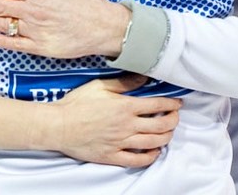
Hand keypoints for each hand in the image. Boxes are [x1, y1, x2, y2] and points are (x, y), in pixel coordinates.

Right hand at [44, 74, 181, 166]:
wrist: (59, 125)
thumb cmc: (77, 103)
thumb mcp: (100, 86)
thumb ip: (125, 82)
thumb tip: (144, 77)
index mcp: (125, 106)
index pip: (157, 105)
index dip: (172, 103)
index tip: (177, 102)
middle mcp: (127, 126)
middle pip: (161, 125)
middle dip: (173, 120)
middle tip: (175, 116)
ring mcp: (121, 142)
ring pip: (153, 143)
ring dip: (166, 137)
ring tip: (168, 132)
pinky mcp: (112, 156)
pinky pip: (137, 160)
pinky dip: (150, 156)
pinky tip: (154, 151)